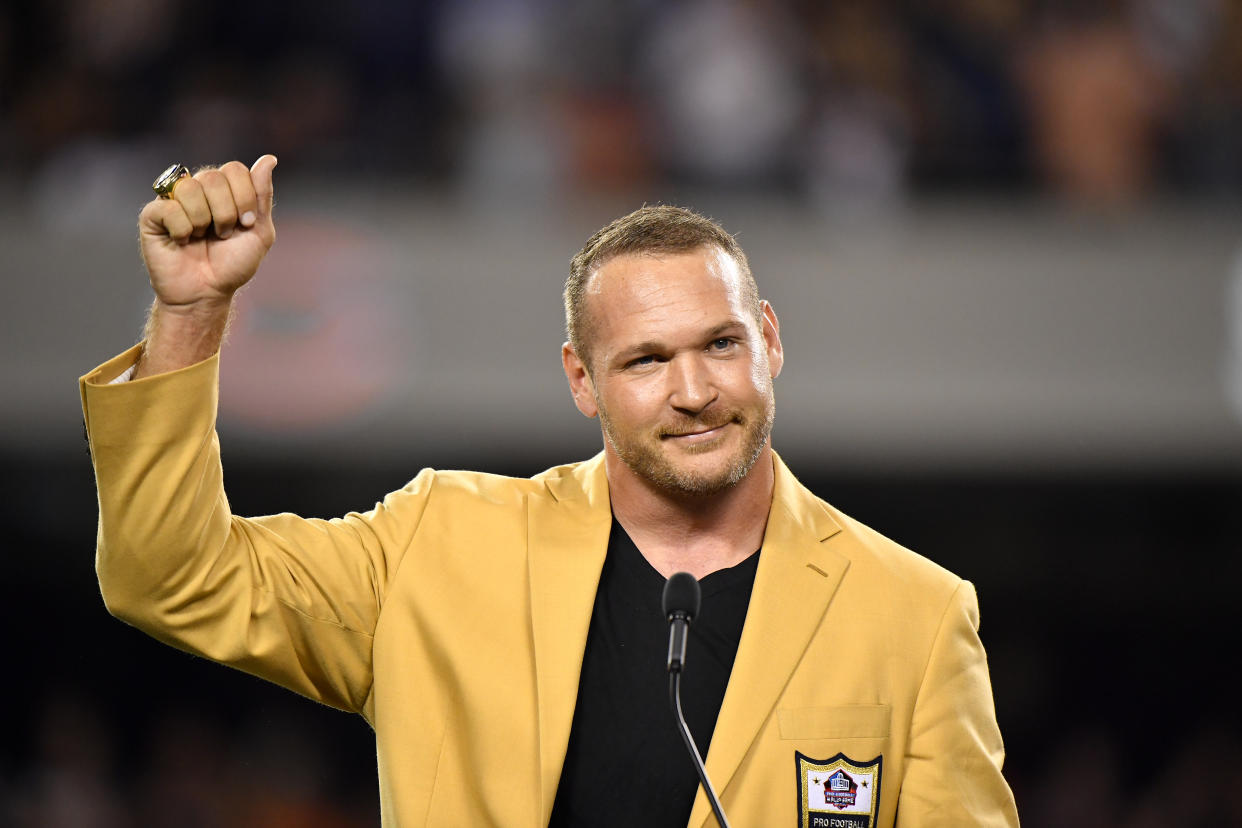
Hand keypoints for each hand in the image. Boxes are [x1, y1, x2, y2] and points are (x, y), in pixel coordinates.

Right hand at [138, 155, 277, 309]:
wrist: (207, 293)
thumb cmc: (232, 265)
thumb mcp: (258, 231)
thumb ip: (261, 195)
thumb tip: (269, 158)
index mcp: (223, 190)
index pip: (235, 169)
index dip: (244, 197)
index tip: (246, 224)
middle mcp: (197, 189)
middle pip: (213, 177)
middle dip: (226, 212)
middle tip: (223, 234)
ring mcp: (173, 200)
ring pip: (190, 188)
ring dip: (203, 221)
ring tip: (201, 237)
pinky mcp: (152, 215)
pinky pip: (169, 208)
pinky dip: (182, 230)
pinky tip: (181, 241)